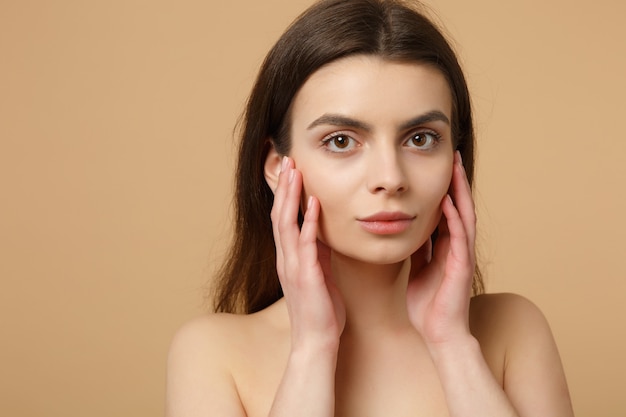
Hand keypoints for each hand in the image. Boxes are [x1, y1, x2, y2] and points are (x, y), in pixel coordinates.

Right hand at [271, 157, 345, 351]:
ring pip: (286, 223)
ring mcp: (293, 266)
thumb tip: (321, 233)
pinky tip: (313, 203)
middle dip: (284, 187)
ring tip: (295, 171)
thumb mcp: (319, 275)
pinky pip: (306, 243)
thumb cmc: (320, 311)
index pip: (282, 219)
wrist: (316, 342)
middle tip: (288, 160)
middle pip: (279, 214)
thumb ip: (317, 254)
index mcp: (289, 258)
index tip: (291, 171)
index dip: (285, 194)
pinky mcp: (306, 276)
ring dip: (291, 196)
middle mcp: (286, 259)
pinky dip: (308, 221)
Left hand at [406, 151, 475, 345]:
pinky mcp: (460, 267)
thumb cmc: (428, 304)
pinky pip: (458, 237)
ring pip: (464, 216)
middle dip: (456, 182)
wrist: (438, 333)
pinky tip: (447, 200)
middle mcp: (457, 247)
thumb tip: (409, 232)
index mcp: (446, 247)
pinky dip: (454, 218)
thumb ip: (418, 250)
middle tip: (453, 155)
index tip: (440, 166)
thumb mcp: (418, 269)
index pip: (447, 211)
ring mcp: (461, 256)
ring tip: (455, 168)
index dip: (444, 188)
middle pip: (459, 207)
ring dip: (460, 192)